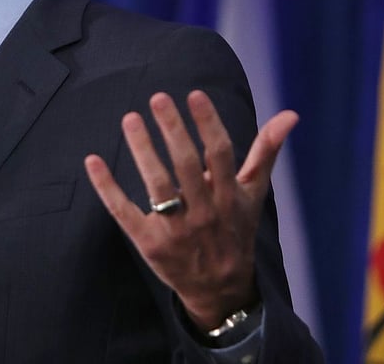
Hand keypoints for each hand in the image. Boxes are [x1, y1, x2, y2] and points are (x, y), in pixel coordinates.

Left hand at [84, 90, 297, 331]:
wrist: (220, 288)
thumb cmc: (236, 229)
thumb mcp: (254, 194)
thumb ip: (266, 152)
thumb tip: (290, 115)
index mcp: (228, 196)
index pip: (219, 154)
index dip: (208, 124)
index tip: (194, 95)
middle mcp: (204, 212)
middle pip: (185, 165)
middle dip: (172, 130)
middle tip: (158, 98)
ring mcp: (175, 229)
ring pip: (156, 185)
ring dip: (142, 150)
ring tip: (130, 118)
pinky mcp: (149, 242)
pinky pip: (124, 212)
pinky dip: (107, 187)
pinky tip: (93, 160)